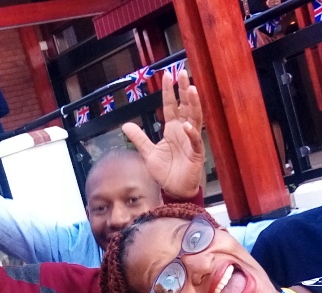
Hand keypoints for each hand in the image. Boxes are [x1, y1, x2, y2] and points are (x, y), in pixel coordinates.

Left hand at [122, 69, 205, 199]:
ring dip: (193, 104)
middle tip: (183, 72)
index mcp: (172, 129)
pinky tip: (187, 125)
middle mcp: (183, 131)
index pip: (171, 106)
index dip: (169, 91)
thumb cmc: (165, 171)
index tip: (167, 75)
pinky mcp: (196, 154)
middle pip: (185, 106)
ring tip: (191, 89)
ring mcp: (191, 141)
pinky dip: (191, 133)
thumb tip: (126, 124)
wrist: (174, 190)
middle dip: (184, 90)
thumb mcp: (148, 153)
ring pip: (195, 118)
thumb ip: (139, 138)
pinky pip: (195, 141)